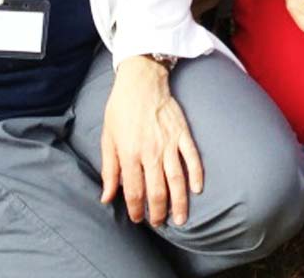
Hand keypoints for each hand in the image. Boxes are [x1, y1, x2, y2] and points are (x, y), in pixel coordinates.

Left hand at [100, 57, 203, 227]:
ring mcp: (169, 143)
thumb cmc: (120, 109)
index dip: (136, 209)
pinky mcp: (183, 134)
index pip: (134, 191)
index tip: (138, 218)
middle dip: (158, 211)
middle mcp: (151, 152)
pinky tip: (197, 190)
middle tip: (159, 223)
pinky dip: (196, 174)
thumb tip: (106, 196)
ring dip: (179, 202)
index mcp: (130, 154)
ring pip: (176, 179)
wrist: (140, 81)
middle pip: (157, 190)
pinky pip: (192, 158)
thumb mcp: (107, 138)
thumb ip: (109, 169)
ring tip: (181, 219)